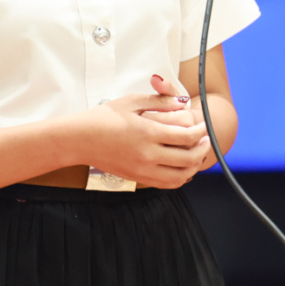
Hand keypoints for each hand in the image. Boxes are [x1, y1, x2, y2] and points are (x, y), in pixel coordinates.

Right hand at [76, 76, 210, 188]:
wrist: (79, 140)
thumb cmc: (103, 117)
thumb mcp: (131, 102)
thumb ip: (159, 101)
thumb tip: (181, 102)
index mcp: (147, 133)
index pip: (186, 136)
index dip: (200, 132)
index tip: (203, 126)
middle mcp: (147, 155)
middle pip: (188, 158)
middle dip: (202, 149)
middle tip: (205, 140)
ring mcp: (142, 170)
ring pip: (180, 176)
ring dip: (194, 166)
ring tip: (197, 155)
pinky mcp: (136, 178)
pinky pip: (166, 184)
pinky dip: (180, 178)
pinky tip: (182, 167)